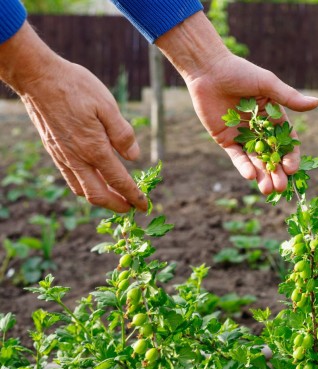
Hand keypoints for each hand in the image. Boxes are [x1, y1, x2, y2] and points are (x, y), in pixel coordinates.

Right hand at [21, 58, 147, 212]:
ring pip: (82, 190)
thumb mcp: (108, 106)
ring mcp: (63, 157)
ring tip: (115, 198)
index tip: (144, 205)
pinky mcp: (54, 151)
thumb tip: (134, 157)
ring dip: (101, 199)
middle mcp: (77, 158)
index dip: (133, 196)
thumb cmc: (76, 87)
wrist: (38, 78)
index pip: (119, 181)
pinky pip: (71, 179)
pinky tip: (93, 181)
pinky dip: (85, 188)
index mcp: (94, 148)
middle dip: (117, 206)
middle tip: (131, 208)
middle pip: (98, 195)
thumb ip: (122, 134)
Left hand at [156, 12, 317, 194]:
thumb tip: (316, 104)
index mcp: (273, 117)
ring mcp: (242, 136)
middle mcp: (259, 129)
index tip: (292, 169)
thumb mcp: (267, 84)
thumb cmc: (240, 72)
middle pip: (271, 156)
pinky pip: (237, 156)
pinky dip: (243, 166)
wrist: (209, 70)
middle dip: (276, 173)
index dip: (290, 156)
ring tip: (268, 190)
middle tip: (281, 188)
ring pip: (255, 160)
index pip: (286, 142)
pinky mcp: (225, 139)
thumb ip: (289, 98)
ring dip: (262, 175)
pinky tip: (250, 176)